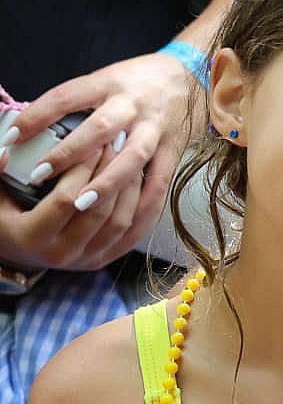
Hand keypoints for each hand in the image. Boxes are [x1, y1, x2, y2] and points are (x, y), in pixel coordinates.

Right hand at [0, 145, 132, 271]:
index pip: (65, 200)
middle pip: (99, 211)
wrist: (17, 253)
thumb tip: (5, 151)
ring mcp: (87, 260)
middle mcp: (62, 254)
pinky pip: (135, 233)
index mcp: (32, 238)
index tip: (91, 144)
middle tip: (117, 144)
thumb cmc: (3, 218)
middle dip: (111, 173)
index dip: (81, 170)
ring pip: (122, 221)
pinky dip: (145, 207)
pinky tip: (146, 182)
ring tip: (131, 157)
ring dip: (131, 187)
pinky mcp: (105, 259)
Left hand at [7, 51, 197, 263]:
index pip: (66, 97)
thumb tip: (28, 128)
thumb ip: (74, 105)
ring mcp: (156, 128)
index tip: (11, 137)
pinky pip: (160, 180)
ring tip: (81, 203)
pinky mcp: (174, 149)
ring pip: (133, 157)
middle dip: (69, 153)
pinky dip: (143, 203)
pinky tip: (124, 222)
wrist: (190, 75)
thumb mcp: (103, 80)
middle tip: (39, 174)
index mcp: (109, 84)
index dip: (37, 116)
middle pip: (101, 128)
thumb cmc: (136, 82)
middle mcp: (133, 104)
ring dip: (107, 182)